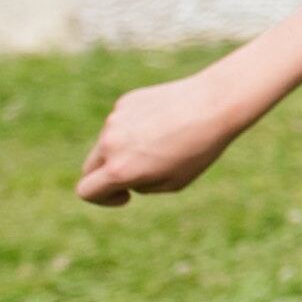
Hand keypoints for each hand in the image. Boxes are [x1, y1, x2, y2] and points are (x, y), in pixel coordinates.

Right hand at [78, 67, 259, 206]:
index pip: (86, 191)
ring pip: (107, 143)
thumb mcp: (172, 182)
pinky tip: (165, 122)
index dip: (103, 199)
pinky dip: (134, 128)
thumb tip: (123, 176)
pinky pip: (121, 123)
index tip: (126, 194)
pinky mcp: (125, 102)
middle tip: (137, 173)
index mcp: (119, 170)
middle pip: (90, 167)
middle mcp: (109, 144)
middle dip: (108, 175)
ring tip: (163, 142)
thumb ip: (139, 184)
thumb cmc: (199, 149)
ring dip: (124, 149)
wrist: (215, 104)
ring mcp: (114, 120)